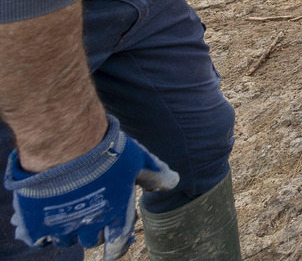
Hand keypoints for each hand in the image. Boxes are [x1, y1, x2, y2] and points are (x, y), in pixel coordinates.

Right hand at [5, 115, 178, 257]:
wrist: (64, 144)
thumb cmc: (104, 149)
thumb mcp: (137, 158)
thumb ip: (154, 174)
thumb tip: (174, 183)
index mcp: (116, 211)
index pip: (118, 241)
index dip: (117, 248)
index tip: (114, 252)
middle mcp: (91, 224)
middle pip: (93, 240)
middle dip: (95, 231)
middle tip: (92, 215)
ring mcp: (62, 226)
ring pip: (67, 240)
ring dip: (70, 230)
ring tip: (69, 211)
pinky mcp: (36, 224)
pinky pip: (40, 240)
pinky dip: (43, 233)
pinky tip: (45, 218)